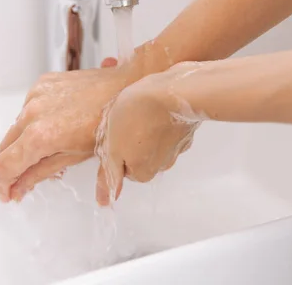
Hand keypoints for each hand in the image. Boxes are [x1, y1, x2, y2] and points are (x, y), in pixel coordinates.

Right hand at [0, 57, 127, 201]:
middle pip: (6, 147)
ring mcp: (36, 95)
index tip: (7, 194)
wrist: (126, 88)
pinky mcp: (42, 84)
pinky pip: (27, 108)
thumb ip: (42, 173)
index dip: (2, 184)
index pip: (5, 165)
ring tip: (49, 150)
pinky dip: (33, 122)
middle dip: (13, 166)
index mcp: (41, 135)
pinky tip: (54, 127)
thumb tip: (19, 188)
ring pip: (16, 128)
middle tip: (27, 179)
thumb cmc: (109, 124)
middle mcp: (32, 112)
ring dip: (24, 143)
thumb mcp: (76, 157)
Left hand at [95, 62, 204, 205]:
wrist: (175, 91)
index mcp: (143, 172)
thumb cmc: (140, 114)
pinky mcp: (187, 128)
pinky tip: (158, 104)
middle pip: (139, 154)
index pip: (121, 165)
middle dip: (131, 138)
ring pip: (155, 140)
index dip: (114, 146)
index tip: (115, 132)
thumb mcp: (113, 146)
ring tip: (142, 108)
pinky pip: (169, 126)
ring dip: (147, 126)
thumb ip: (109, 173)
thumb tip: (104, 200)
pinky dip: (163, 118)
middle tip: (127, 118)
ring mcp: (178, 146)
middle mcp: (163, 164)